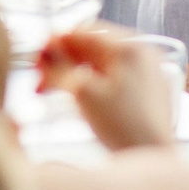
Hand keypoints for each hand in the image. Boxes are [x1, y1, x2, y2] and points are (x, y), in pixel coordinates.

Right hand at [37, 29, 174, 149]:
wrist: (152, 157)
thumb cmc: (124, 126)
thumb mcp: (82, 92)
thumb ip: (58, 67)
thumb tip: (45, 51)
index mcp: (129, 47)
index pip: (82, 32)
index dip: (54, 44)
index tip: (36, 58)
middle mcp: (142, 54)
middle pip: (91, 47)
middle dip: (61, 61)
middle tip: (40, 78)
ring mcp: (148, 73)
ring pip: (100, 63)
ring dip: (73, 73)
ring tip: (52, 90)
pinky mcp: (148, 92)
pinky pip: (113, 78)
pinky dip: (91, 83)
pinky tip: (76, 99)